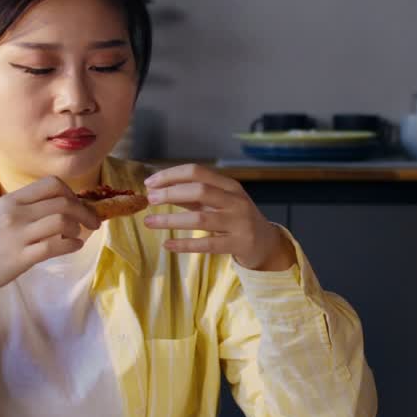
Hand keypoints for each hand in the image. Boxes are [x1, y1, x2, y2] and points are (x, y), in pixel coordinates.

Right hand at [0, 176, 100, 318]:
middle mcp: (14, 213)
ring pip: (62, 221)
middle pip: (63, 202)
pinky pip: (55, 246)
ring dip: (78, 228)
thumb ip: (28, 207)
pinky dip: (72, 245)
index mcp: (11, 200)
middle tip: (94, 222)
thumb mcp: (1, 214)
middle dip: (85, 211)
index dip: (72, 193)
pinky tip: (74, 246)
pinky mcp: (20, 258)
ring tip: (79, 235)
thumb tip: (65, 204)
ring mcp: (17, 235)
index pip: (52, 184)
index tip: (79, 205)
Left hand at [143, 164, 295, 270]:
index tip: (150, 183)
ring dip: (171, 220)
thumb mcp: (220, 202)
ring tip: (149, 222)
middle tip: (149, 200)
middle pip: (200, 190)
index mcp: (229, 186)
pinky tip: (167, 245)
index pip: (197, 172)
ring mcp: (239, 223)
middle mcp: (236, 201)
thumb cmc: (236, 219)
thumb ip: (194, 196)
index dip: (171, 175)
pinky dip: (185, 245)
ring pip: (200, 219)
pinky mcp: (239, 244)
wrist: (267, 243)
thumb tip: (160, 190)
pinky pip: (207, 245)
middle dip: (170, 193)